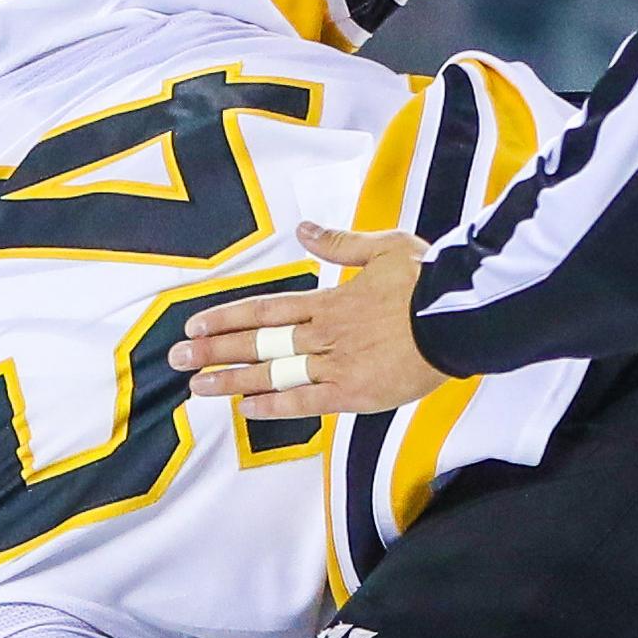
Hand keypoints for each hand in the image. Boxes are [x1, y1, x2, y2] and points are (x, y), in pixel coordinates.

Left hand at [173, 223, 449, 419]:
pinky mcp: (355, 393)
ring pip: (274, 373)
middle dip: (215, 351)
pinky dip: (275, 405)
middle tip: (177, 359)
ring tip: (197, 386)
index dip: (227, 317)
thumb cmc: (429, 282)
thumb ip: (341, 243)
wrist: (460, 318)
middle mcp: (324, 333)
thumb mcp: (386, 248)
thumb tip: (304, 229)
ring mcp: (337, 365)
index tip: (194, 325)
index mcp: (330, 300)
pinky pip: (306, 402)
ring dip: (233, 380)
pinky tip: (246, 408)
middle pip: (260, 342)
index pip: (266, 309)